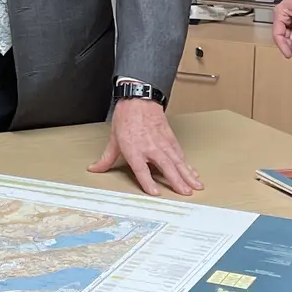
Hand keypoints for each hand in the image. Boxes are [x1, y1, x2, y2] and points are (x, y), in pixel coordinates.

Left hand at [88, 99, 203, 195]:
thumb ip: (106, 158)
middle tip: (185, 192)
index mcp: (134, 149)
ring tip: (196, 185)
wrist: (138, 98)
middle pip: (166, 166)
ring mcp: (162, 142)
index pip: (142, 169)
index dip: (148, 182)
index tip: (155, 193)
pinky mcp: (170, 137)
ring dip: (187, 174)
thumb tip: (95, 169)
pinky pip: (179, 153)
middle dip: (177, 181)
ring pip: (177, 160)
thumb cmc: (126, 118)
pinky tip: (192, 171)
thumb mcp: (113, 139)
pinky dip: (187, 163)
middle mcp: (150, 147)